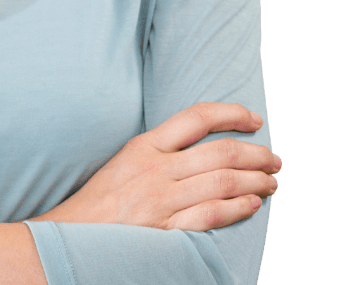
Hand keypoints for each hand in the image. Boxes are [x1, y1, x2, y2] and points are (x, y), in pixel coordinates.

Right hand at [31, 103, 279, 231]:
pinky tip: (252, 204)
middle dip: (255, 153)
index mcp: (145, 145)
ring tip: (271, 182)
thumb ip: (160, 150)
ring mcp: (162, 200)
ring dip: (255, 181)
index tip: (253, 118)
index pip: (196, 118)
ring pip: (222, 182)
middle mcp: (155, 168)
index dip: (230, 113)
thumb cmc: (102, 198)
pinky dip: (238, 207)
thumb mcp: (126, 160)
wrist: (73, 234)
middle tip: (274, 159)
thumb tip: (201, 143)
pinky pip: (212, 214)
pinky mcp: (166, 229)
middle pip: (219, 152)